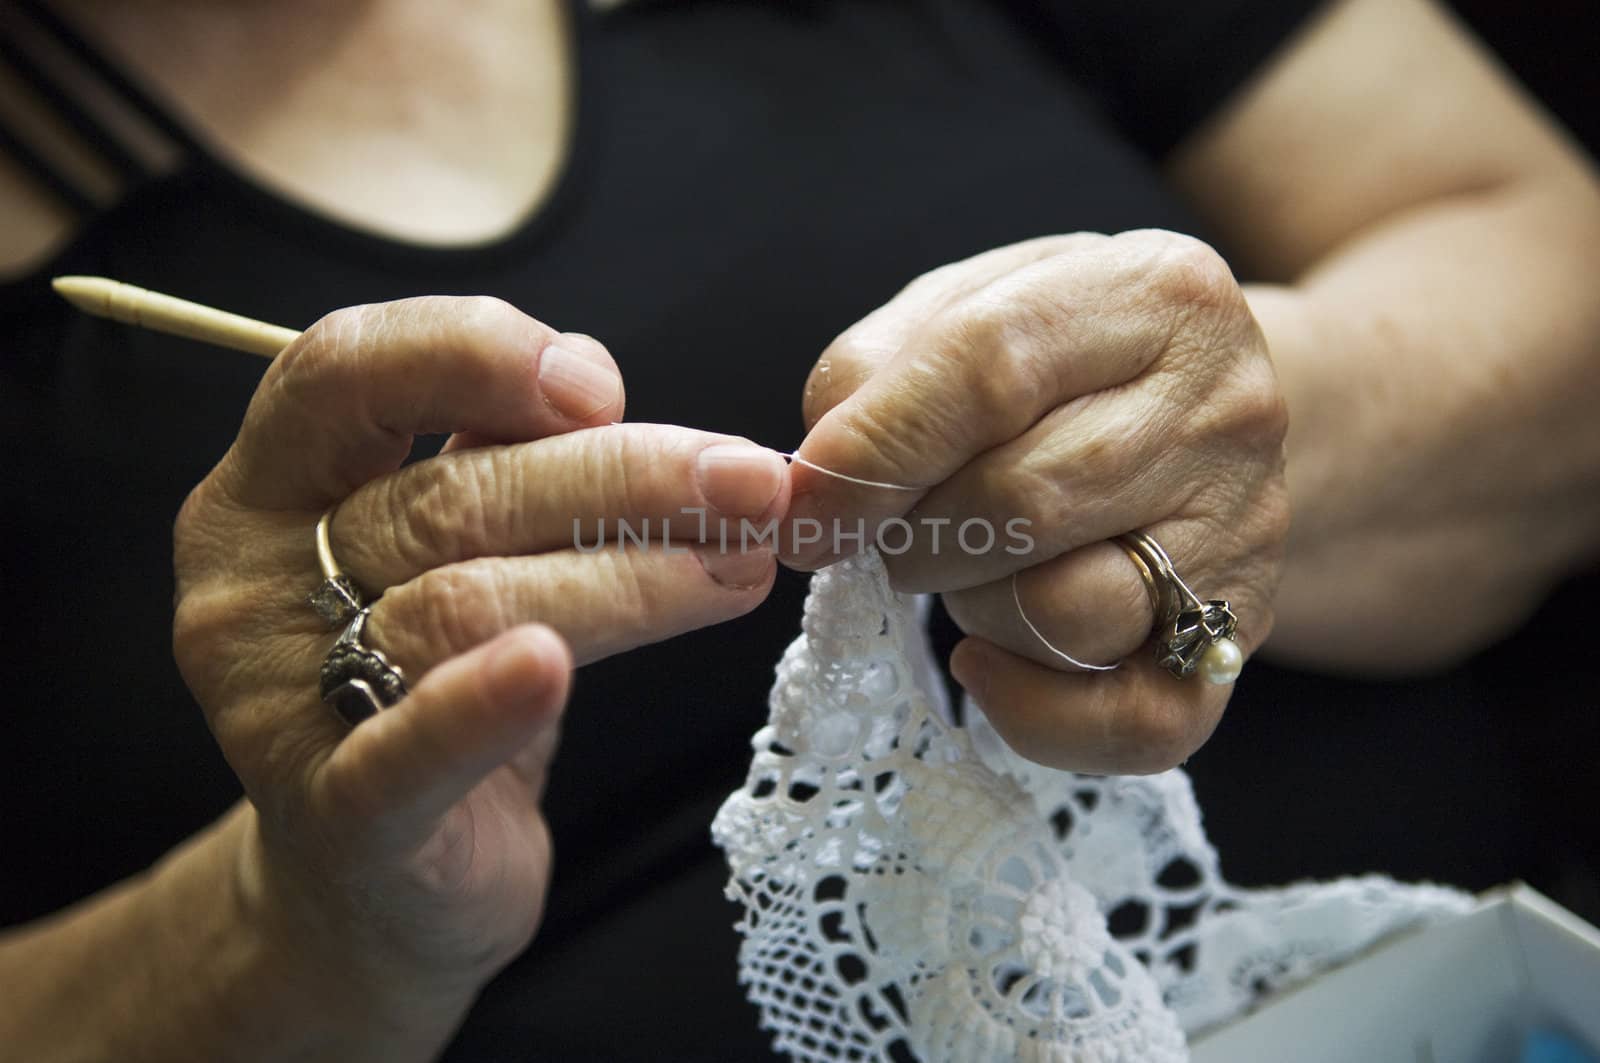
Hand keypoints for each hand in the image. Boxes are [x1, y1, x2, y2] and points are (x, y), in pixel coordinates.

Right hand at [172, 297, 788, 1051]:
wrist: (385, 877)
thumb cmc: (434, 679)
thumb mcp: (454, 545)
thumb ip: (496, 452)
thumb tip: (588, 374)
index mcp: (269, 484)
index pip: (348, 371)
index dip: (475, 354)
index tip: (603, 384)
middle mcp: (250, 582)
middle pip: (446, 497)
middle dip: (621, 479)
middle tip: (751, 484)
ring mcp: (276, 702)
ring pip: (462, 603)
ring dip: (626, 577)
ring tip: (741, 566)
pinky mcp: (336, 815)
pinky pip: (407, 750)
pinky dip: (482, 705)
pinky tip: (551, 671)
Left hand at [784, 231, 1288, 773]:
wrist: (1210, 413)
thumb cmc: (1064, 361)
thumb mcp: (973, 307)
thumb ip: (877, 367)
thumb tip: (819, 480)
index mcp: (1154, 292)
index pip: (990, 367)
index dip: (874, 449)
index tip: (804, 506)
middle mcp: (1224, 409)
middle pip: (1023, 501)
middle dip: (914, 535)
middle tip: (887, 532)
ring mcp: (1245, 531)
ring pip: (1068, 613)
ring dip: (971, 607)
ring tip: (963, 567)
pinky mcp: (1241, 635)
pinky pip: (1133, 723)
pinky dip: (1030, 712)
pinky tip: (985, 662)